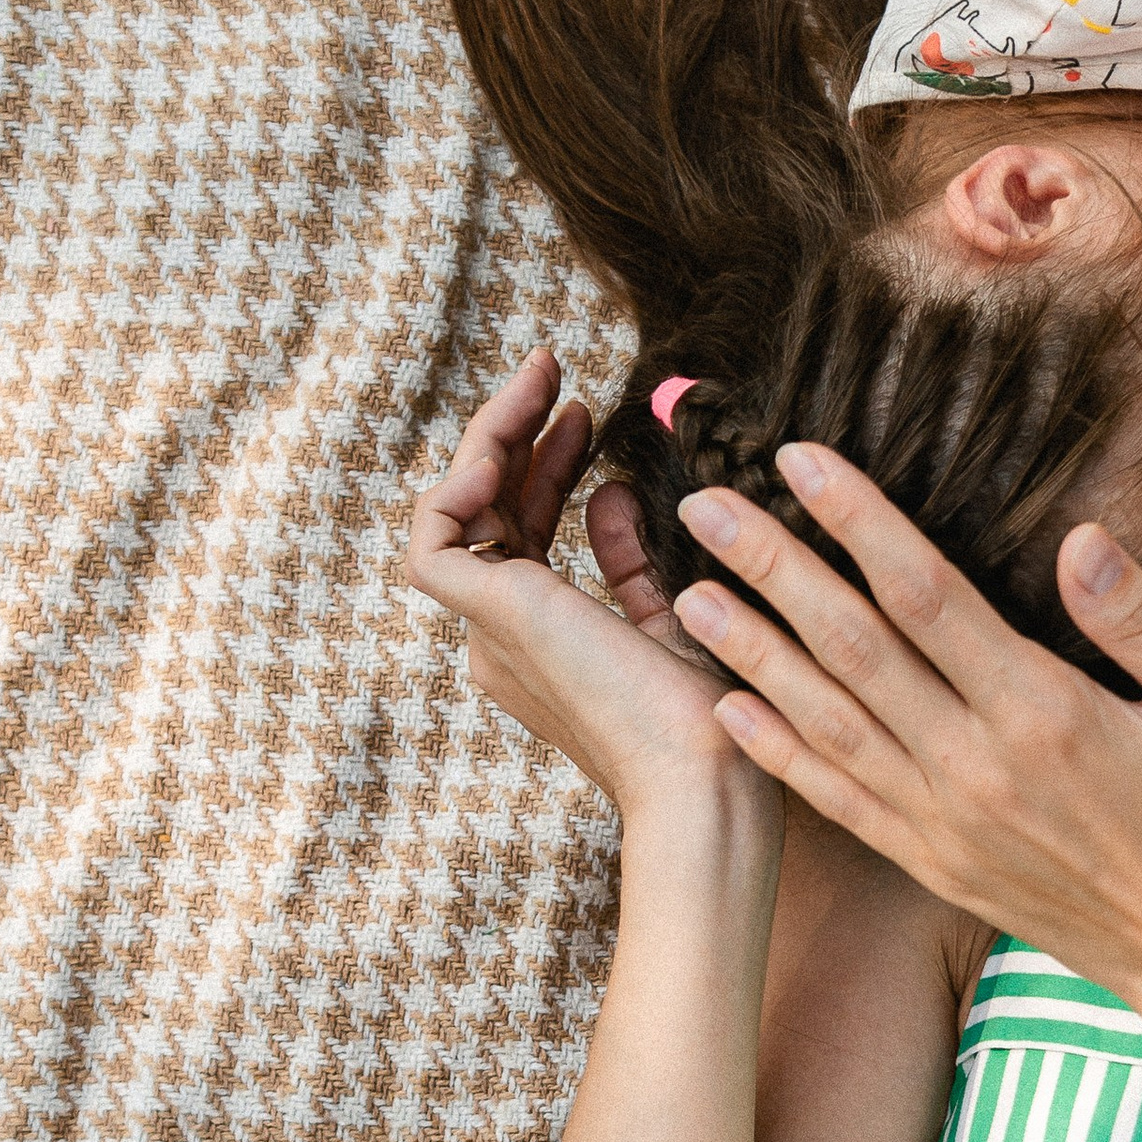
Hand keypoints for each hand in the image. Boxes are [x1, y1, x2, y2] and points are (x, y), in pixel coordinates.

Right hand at [406, 350, 752, 818]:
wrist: (707, 775)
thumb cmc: (707, 719)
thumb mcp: (670, 617)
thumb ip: (631, 564)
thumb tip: (611, 494)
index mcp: (542, 639)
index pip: (522, 531)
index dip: (546, 466)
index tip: (585, 412)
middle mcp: (503, 636)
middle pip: (487, 511)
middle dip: (515, 432)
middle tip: (550, 366)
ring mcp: (491, 630)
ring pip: (459, 512)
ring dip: (492, 436)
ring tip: (538, 377)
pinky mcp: (489, 619)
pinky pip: (434, 542)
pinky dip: (455, 486)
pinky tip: (500, 447)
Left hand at [667, 447, 1141, 1011]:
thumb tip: (1080, 537)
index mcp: (1043, 713)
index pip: (925, 594)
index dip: (856, 520)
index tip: (797, 459)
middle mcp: (975, 767)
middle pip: (850, 647)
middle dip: (772, 567)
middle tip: (702, 504)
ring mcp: (944, 823)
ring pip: (825, 721)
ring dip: (751, 652)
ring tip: (685, 591)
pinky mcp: (932, 865)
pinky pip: (836, 801)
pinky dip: (775, 753)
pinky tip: (726, 708)